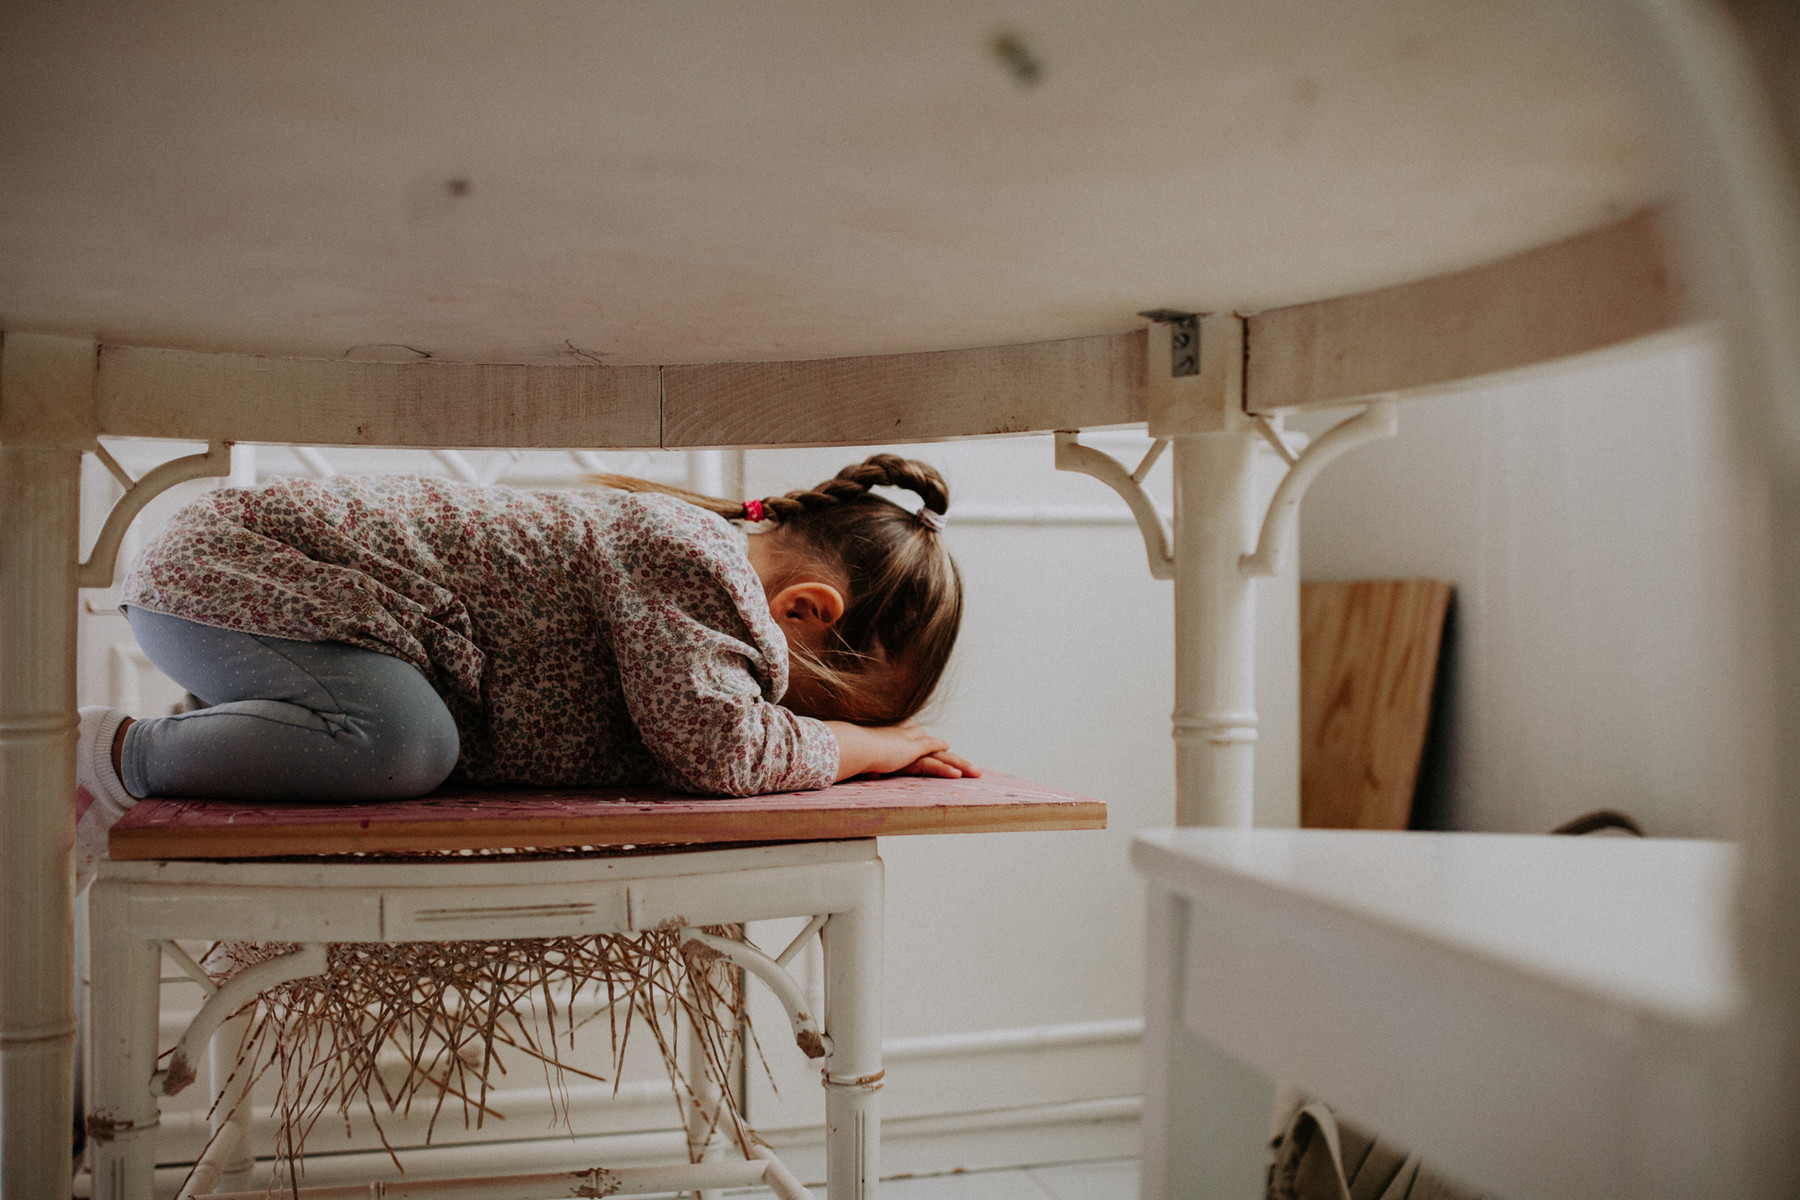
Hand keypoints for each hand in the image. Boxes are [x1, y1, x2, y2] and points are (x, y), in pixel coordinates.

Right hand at [826, 721, 982, 781]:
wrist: (850, 743)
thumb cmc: (851, 750)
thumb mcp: (865, 759)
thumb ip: (873, 766)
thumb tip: (874, 775)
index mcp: (900, 736)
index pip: (926, 745)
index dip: (940, 754)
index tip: (951, 758)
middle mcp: (909, 737)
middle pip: (939, 750)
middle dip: (957, 760)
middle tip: (974, 770)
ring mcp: (911, 744)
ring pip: (942, 756)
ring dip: (960, 765)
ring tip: (977, 773)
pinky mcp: (910, 752)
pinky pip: (932, 762)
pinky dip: (945, 768)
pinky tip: (958, 774)